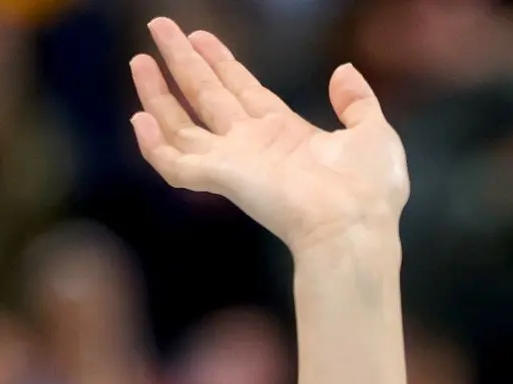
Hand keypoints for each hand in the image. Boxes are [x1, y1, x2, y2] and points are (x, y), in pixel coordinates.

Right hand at [128, 17, 407, 255]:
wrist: (355, 225)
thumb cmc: (369, 190)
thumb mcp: (373, 132)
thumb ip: (357, 101)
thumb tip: (344, 71)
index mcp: (287, 134)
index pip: (244, 90)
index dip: (222, 63)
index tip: (201, 37)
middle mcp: (255, 146)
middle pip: (209, 95)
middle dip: (184, 62)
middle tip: (160, 28)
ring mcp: (236, 162)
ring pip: (184, 125)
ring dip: (159, 94)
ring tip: (139, 60)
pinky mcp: (223, 179)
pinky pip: (177, 165)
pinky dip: (155, 146)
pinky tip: (139, 120)